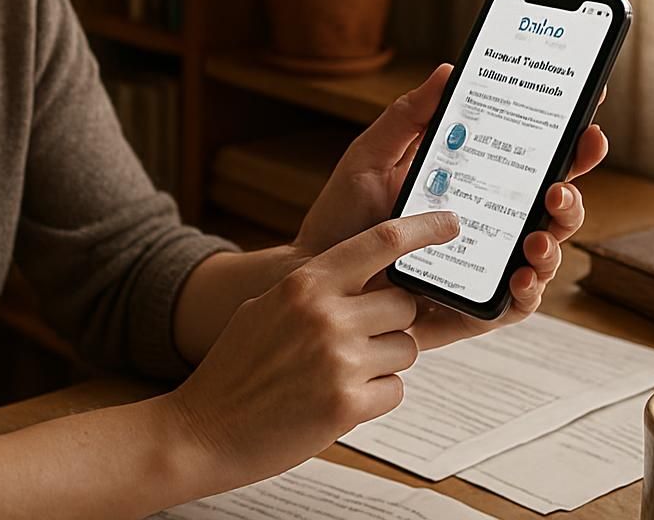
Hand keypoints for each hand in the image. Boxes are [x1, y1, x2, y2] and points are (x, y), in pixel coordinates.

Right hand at [166, 211, 463, 491]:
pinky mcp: (347, 406)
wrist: (203, 429)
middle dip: (392, 323)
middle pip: (404, 305)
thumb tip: (366, 281)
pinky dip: (374, 397)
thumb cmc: (235, 368)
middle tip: (359, 340)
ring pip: (405, 350)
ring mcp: (339, 361)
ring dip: (383, 363)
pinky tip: (335, 401)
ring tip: (338, 374)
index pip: (381, 242)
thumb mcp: (266, 308)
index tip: (450, 224)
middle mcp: (326, 315)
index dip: (423, 229)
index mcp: (305, 284)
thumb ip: (315, 291)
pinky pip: (394, 391)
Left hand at [290, 63, 607, 349]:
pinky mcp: (474, 308)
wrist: (316, 276)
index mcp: (472, 182)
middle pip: (551, 207)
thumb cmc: (343, 217)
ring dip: (554, 244)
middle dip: (571, 195)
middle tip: (559, 188)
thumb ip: (408, 117)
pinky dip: (529, 293)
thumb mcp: (370, 157)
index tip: (587, 123)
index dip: (568, 143)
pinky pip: (517, 305)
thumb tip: (448, 71)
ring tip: (537, 239)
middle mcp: (488, 223)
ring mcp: (486, 266)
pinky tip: (521, 279)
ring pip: (544, 255)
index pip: (532, 160)